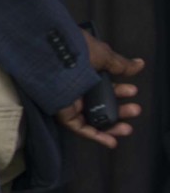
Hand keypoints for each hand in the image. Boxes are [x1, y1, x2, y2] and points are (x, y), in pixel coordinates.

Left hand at [57, 33, 144, 148]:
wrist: (53, 52)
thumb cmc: (76, 50)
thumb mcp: (102, 55)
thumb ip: (119, 64)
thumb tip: (138, 64)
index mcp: (84, 72)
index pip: (103, 86)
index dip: (120, 90)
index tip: (133, 90)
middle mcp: (76, 87)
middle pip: (100, 104)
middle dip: (120, 110)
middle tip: (135, 110)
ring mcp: (69, 100)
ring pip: (91, 118)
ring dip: (111, 126)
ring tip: (127, 128)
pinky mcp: (62, 112)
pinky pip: (79, 127)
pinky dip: (95, 135)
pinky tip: (111, 142)